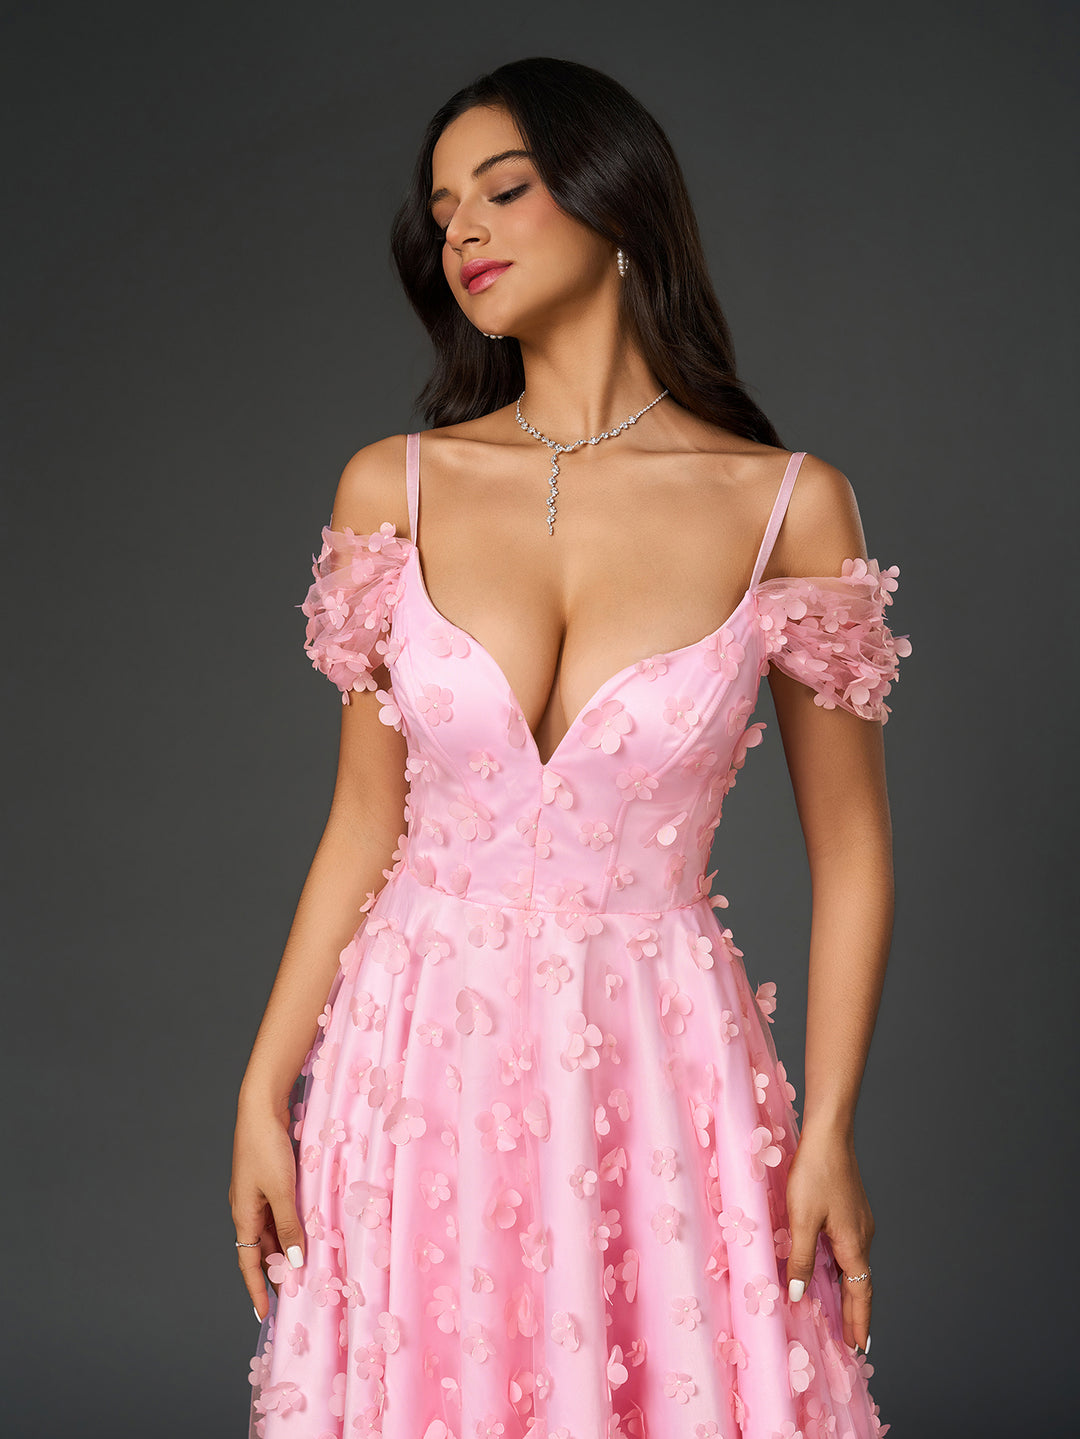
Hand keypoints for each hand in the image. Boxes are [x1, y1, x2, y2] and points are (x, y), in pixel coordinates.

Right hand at [229, 1093, 305, 1320]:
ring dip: (282, 1248)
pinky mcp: (265, 1179)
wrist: (259, 1108)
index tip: (265, 1315)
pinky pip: (275, 1212)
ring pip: (268, 1230)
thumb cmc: (267, 1148)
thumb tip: (292, 1262)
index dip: (257, 1289)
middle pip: (258, 1249)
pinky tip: (303, 1228)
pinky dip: (287, 1225)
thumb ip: (288, 1227)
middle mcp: (245, 1208)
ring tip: (303, 1265)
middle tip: (294, 1292)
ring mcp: (254, 1193)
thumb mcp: (281, 1192)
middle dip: (273, 1271)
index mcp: (243, 1215)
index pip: (248, 1263)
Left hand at [784, 1126, 873, 1352]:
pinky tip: (834, 1270)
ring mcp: (860, 1222)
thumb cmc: (815, 1173)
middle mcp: (863, 1236)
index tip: (859, 1347)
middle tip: (855, 1341)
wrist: (830, 1135)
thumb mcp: (801, 1219)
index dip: (858, 1321)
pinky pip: (851, 1249)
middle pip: (862, 1283)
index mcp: (854, 1243)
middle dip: (858, 1313)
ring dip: (852, 1292)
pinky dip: (846, 1270)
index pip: (860, 1293)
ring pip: (857, 1265)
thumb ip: (800, 1259)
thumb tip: (799, 1295)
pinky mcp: (852, 1210)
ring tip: (845, 1313)